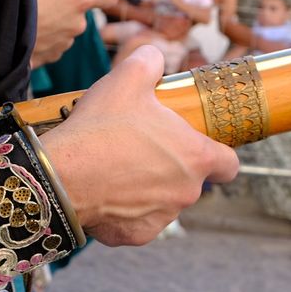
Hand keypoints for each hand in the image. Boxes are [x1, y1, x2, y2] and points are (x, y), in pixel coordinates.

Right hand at [24, 0, 118, 68]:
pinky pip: (50, 47)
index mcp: (79, 0)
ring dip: (53, 23)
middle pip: (80, 12)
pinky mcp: (48, 58)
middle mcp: (76, 25)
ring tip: (31, 15)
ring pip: (64, 30)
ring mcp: (63, 44)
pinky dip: (41, 40)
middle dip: (66, 5)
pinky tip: (25, 31)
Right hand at [39, 46, 238, 246]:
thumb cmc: (100, 128)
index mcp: (195, 156)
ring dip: (148, 189)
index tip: (201, 148)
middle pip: (190, 182)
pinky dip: (124, 210)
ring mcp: (161, 217)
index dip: (218, 155)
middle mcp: (186, 192)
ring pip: (163, 202)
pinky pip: (136, 221)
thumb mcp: (127, 78)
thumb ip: (150, 61)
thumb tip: (153, 56)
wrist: (61, 175)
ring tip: (116, 169)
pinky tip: (104, 192)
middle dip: (170, 168)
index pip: (229, 165)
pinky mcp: (134, 235)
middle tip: (141, 149)